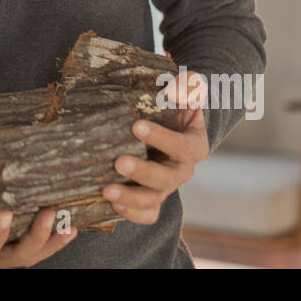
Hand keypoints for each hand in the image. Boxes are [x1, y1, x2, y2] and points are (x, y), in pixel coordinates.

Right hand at [0, 208, 76, 267]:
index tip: (4, 215)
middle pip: (19, 253)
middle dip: (36, 235)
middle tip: (47, 214)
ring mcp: (6, 257)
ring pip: (33, 252)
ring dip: (51, 237)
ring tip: (66, 220)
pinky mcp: (14, 251)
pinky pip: (39, 249)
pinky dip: (56, 239)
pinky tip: (70, 227)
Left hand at [102, 68, 209, 223]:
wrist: (165, 121)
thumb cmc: (173, 102)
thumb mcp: (185, 88)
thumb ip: (186, 86)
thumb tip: (172, 91)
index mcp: (194, 145)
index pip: (183, 146)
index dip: (162, 138)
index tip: (136, 126)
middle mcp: (182, 170)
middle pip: (166, 178)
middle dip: (142, 171)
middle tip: (118, 161)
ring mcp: (166, 187)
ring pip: (153, 199)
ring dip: (130, 197)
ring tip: (106, 190)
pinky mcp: (152, 199)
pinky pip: (146, 214)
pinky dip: (131, 213)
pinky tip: (111, 205)